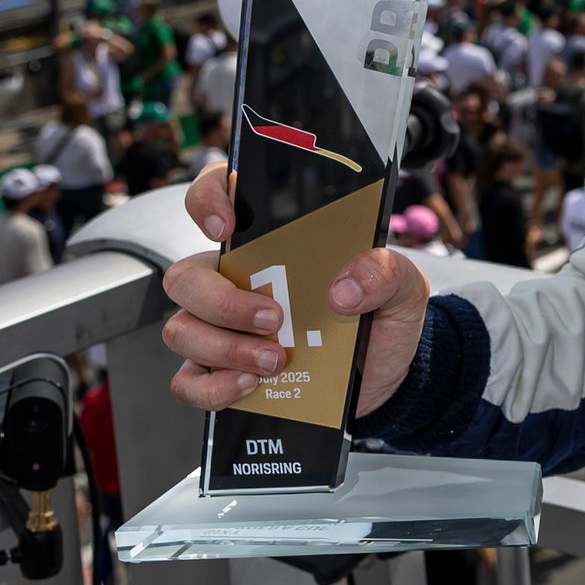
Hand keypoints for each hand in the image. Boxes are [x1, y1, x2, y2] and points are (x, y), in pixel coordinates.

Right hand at [162, 164, 432, 417]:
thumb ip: (382, 272)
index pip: (217, 196)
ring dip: (225, 348)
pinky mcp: (222, 373)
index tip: (225, 227)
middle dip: (222, 301)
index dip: (207, 201)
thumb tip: (342, 290)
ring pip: (183, 330)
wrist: (389, 378)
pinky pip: (190, 382)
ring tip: (274, 361)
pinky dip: (214, 388)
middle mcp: (235, 280)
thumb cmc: (382, 316)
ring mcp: (222, 328)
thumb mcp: (401, 285)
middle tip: (273, 318)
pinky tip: (249, 387)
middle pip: (185, 278)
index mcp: (270, 241)